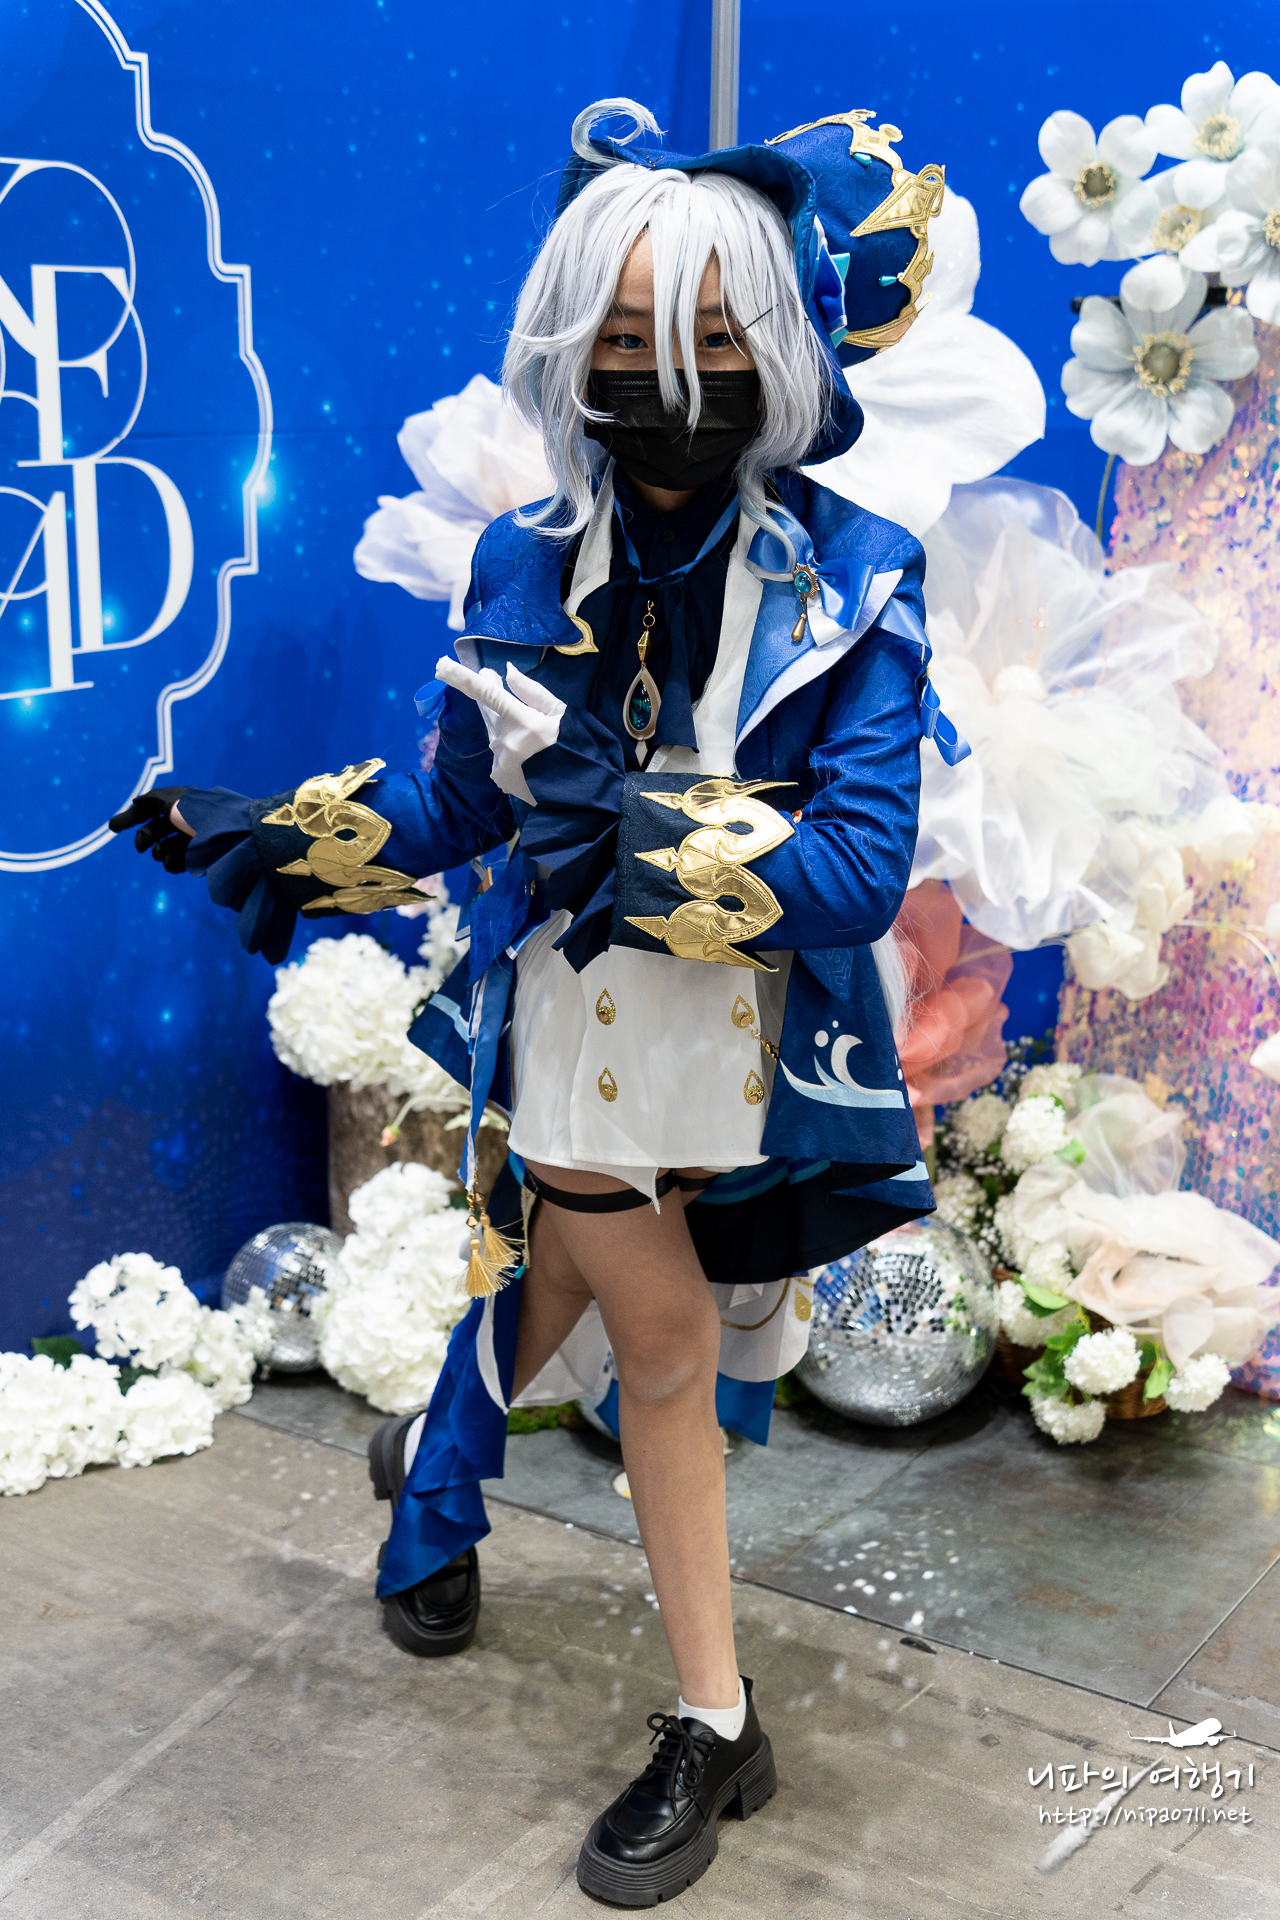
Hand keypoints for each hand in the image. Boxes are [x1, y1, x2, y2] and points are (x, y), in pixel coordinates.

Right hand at [108, 786, 194, 872]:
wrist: (232, 836)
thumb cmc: (200, 814)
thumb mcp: (174, 802)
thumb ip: (151, 800)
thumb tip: (135, 802)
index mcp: (178, 804)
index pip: (149, 809)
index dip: (131, 817)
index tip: (112, 828)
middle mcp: (183, 821)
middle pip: (154, 831)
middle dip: (144, 838)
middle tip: (141, 846)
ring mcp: (190, 841)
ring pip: (164, 849)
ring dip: (159, 852)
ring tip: (164, 854)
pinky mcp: (198, 858)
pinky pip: (177, 863)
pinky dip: (172, 864)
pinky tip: (173, 864)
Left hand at [436, 658, 565, 804]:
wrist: (577, 788)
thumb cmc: (572, 746)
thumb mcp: (559, 712)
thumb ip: (531, 691)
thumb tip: (507, 671)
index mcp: (523, 721)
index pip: (486, 694)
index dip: (461, 678)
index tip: (441, 665)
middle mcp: (506, 740)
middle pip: (488, 712)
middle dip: (490, 698)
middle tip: (492, 680)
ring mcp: (500, 760)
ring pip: (495, 736)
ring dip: (507, 731)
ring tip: (531, 739)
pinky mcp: (498, 776)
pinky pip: (497, 756)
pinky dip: (509, 753)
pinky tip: (528, 760)